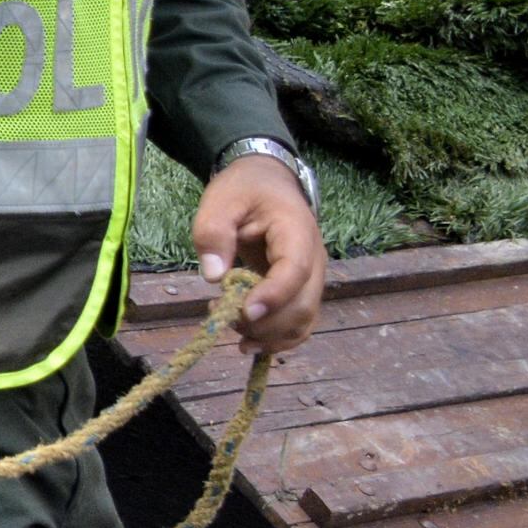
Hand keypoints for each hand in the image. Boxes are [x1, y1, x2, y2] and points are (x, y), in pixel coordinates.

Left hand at [193, 154, 326, 353]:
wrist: (266, 183)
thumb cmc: (244, 189)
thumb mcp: (220, 201)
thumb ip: (214, 234)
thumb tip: (213, 276)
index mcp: (296, 231)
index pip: (295, 270)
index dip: (273, 295)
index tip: (244, 312)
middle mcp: (313, 260)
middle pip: (303, 304)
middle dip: (265, 322)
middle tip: (224, 317)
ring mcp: (310, 278)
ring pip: (303, 320)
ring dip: (268, 334)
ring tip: (230, 328)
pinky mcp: (299, 290)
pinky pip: (298, 323)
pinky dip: (277, 339)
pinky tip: (248, 344)